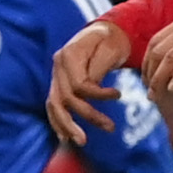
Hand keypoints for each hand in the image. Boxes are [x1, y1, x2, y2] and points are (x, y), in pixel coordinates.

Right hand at [44, 19, 134, 145]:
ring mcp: (56, 75)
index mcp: (69, 55)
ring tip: (82, 141)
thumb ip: (98, 69)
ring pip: (55, 105)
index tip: (118, 95)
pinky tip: (64, 137)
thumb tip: (90, 90)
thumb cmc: (112, 39)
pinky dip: (58, 121)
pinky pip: (54, 105)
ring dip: (67, 125)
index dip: (98, 95)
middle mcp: (57, 66)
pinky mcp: (59, 83)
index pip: (78, 85)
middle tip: (109, 128)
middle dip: (86, 116)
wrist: (105, 31)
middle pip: (66, 98)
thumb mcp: (110, 48)